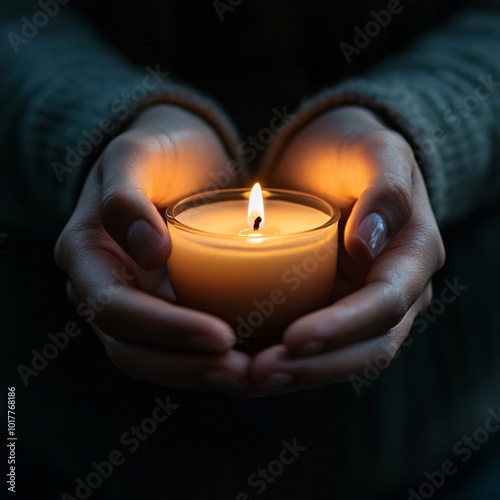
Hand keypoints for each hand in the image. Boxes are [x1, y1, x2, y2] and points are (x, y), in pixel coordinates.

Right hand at [54, 104, 249, 391]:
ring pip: (155, 358)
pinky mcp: (166, 305)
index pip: (115, 309)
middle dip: (184, 367)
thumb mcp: (135, 154)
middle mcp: (104, 287)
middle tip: (240, 372)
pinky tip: (248, 361)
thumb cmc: (156, 150)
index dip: (165, 330)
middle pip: (131, 348)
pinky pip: (180, 345)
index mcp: (86, 256)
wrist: (177, 157)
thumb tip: (147, 250)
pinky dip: (208, 360)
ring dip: (199, 374)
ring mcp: (135, 301)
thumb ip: (125, 194)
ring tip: (249, 376)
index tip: (221, 336)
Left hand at [249, 106, 444, 395]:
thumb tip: (367, 244)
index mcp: (413, 257)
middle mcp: (395, 291)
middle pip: (365, 348)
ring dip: (297, 375)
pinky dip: (286, 362)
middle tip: (259, 373)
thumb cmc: (354, 152)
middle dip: (315, 367)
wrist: (332, 160)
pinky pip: (315, 346)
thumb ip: (385, 188)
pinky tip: (246, 367)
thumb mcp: (376, 152)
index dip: (342, 328)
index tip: (293, 338)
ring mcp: (362, 304)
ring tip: (246, 381)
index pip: (384, 306)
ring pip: (340, 359)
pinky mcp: (332, 308)